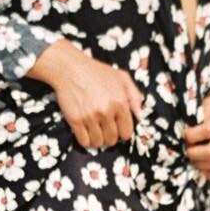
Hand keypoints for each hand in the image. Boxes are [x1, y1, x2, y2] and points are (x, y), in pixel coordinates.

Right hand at [29, 39, 143, 148]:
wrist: (69, 68)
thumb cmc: (96, 71)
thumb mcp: (121, 77)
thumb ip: (134, 96)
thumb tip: (140, 115)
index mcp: (120, 102)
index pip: (126, 132)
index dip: (123, 133)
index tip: (118, 129)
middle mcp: (106, 111)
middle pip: (112, 139)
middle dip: (110, 137)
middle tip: (106, 131)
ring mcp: (90, 116)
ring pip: (98, 142)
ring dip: (98, 141)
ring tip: (96, 133)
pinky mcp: (75, 120)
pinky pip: (84, 141)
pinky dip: (86, 141)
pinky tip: (86, 133)